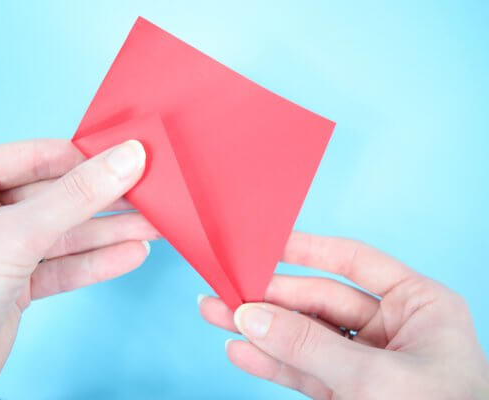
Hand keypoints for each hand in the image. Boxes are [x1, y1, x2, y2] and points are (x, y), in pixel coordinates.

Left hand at [0, 139, 157, 396]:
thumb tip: (126, 158)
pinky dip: (95, 262)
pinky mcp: (14, 283)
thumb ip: (77, 196)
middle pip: (55, 196)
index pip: (37, 157)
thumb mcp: (15, 233)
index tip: (130, 159)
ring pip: (64, 233)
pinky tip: (130, 254)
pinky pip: (62, 265)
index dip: (85, 159)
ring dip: (108, 233)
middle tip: (150, 195)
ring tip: (154, 226)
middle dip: (104, 201)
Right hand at [199, 232, 488, 398]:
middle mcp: (392, 329)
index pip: (355, 262)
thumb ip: (309, 346)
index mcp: (419, 306)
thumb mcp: (374, 377)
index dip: (309, 250)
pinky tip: (241, 352)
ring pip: (304, 338)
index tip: (268, 243)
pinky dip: (272, 364)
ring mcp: (367, 364)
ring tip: (217, 316)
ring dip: (260, 331)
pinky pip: (304, 371)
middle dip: (271, 299)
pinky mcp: (348, 394)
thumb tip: (251, 318)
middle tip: (228, 291)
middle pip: (318, 301)